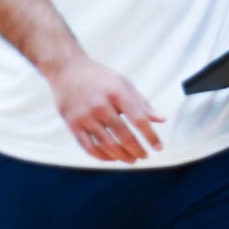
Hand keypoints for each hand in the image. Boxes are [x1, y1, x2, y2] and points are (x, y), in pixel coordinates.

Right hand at [47, 54, 162, 162]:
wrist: (66, 69)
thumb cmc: (99, 77)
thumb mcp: (123, 83)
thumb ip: (142, 103)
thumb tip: (162, 120)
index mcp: (116, 92)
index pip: (138, 119)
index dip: (151, 136)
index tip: (159, 147)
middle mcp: (100, 105)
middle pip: (124, 135)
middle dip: (137, 149)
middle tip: (144, 156)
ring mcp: (85, 116)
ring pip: (107, 145)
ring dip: (122, 156)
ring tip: (132, 159)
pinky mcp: (72, 125)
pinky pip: (89, 148)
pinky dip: (102, 156)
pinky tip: (112, 158)